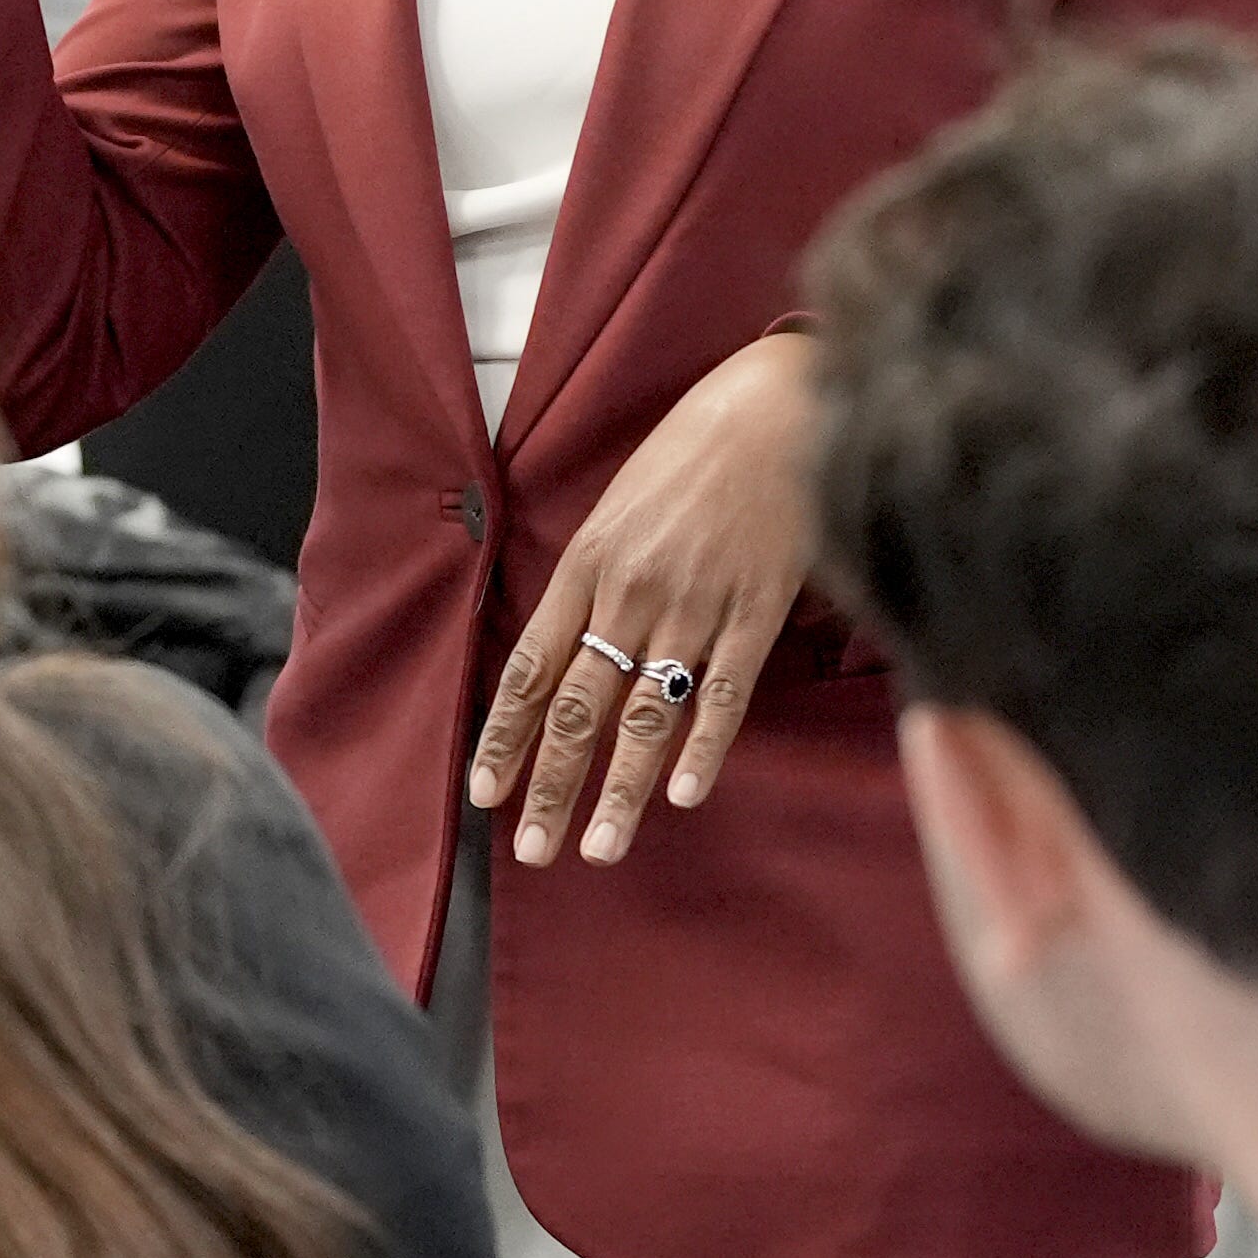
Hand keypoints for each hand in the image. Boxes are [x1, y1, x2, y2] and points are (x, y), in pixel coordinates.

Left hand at [473, 333, 816, 867]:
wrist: (774, 405)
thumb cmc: (694, 450)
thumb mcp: (621, 506)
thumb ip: (598, 579)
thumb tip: (576, 649)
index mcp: (587, 564)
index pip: (529, 669)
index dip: (505, 737)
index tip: (484, 795)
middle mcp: (629, 593)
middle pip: (577, 708)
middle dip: (550, 786)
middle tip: (531, 852)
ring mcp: (693, 605)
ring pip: (644, 716)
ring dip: (619, 790)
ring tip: (599, 849)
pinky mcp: (756, 610)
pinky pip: (723, 693)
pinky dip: (703, 748)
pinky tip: (686, 797)